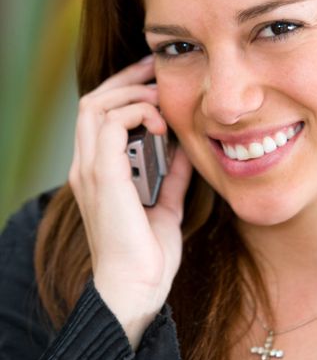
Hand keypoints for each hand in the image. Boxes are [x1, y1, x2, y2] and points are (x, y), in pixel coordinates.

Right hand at [69, 56, 191, 347]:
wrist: (136, 288)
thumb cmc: (148, 252)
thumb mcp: (166, 203)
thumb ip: (172, 174)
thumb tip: (187, 147)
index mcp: (97, 172)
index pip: (99, 115)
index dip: (125, 90)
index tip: (155, 79)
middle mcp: (86, 166)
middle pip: (92, 101)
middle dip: (126, 79)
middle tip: (157, 71)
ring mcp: (90, 170)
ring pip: (95, 106)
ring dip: (131, 94)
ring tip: (160, 99)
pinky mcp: (103, 176)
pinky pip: (109, 125)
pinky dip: (135, 114)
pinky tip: (160, 124)